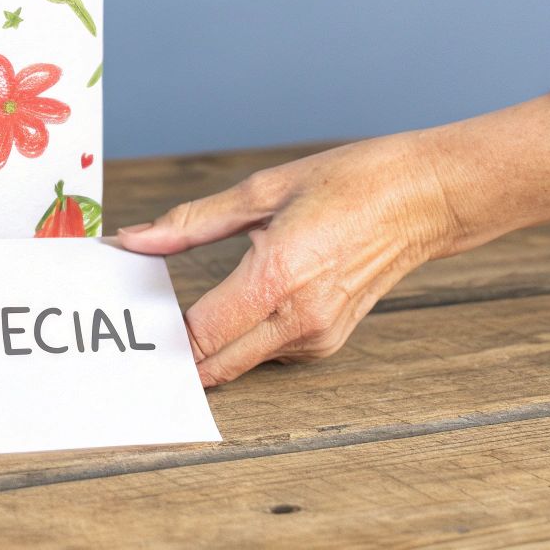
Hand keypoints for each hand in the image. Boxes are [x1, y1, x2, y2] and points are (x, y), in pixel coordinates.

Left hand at [117, 92, 549, 385]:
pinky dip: (238, 339)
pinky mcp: (327, 340)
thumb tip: (132, 240)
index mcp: (277, 275)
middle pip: (214, 367)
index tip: (123, 321)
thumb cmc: (350, 182)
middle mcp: (298, 317)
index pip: (200, 334)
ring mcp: (317, 335)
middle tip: (131, 335)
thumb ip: (190, 223)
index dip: (157, 335)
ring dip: (204, 349)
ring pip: (238, 363)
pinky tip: (225, 309)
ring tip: (168, 316)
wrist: (426, 198)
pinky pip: (266, 352)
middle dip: (171, 357)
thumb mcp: (262, 191)